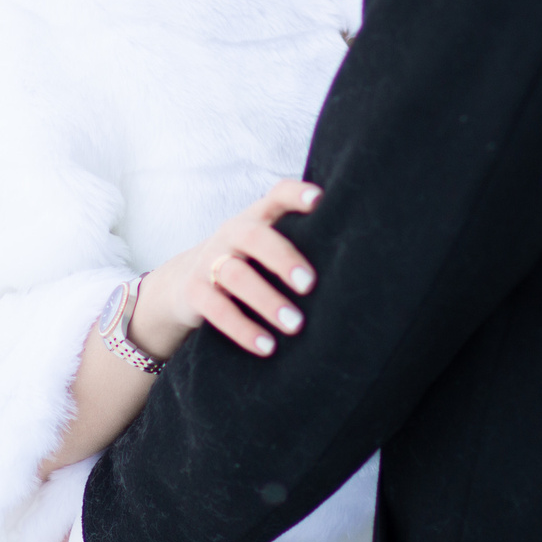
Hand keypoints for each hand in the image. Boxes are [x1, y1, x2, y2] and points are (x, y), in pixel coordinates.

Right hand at [129, 179, 321, 360]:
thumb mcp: (264, 247)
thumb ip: (299, 242)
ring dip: (267, 301)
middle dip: (282, 259)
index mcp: (255, 218)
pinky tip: (267, 346)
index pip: (275, 196)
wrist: (182, 283)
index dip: (295, 195)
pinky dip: (243, 329)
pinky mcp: (194, 293)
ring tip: (295, 325)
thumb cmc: (245, 263)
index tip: (319, 200)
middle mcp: (231, 234)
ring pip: (235, 275)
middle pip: (253, 236)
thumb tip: (359, 258)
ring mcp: (208, 261)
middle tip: (310, 285)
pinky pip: (217, 310)